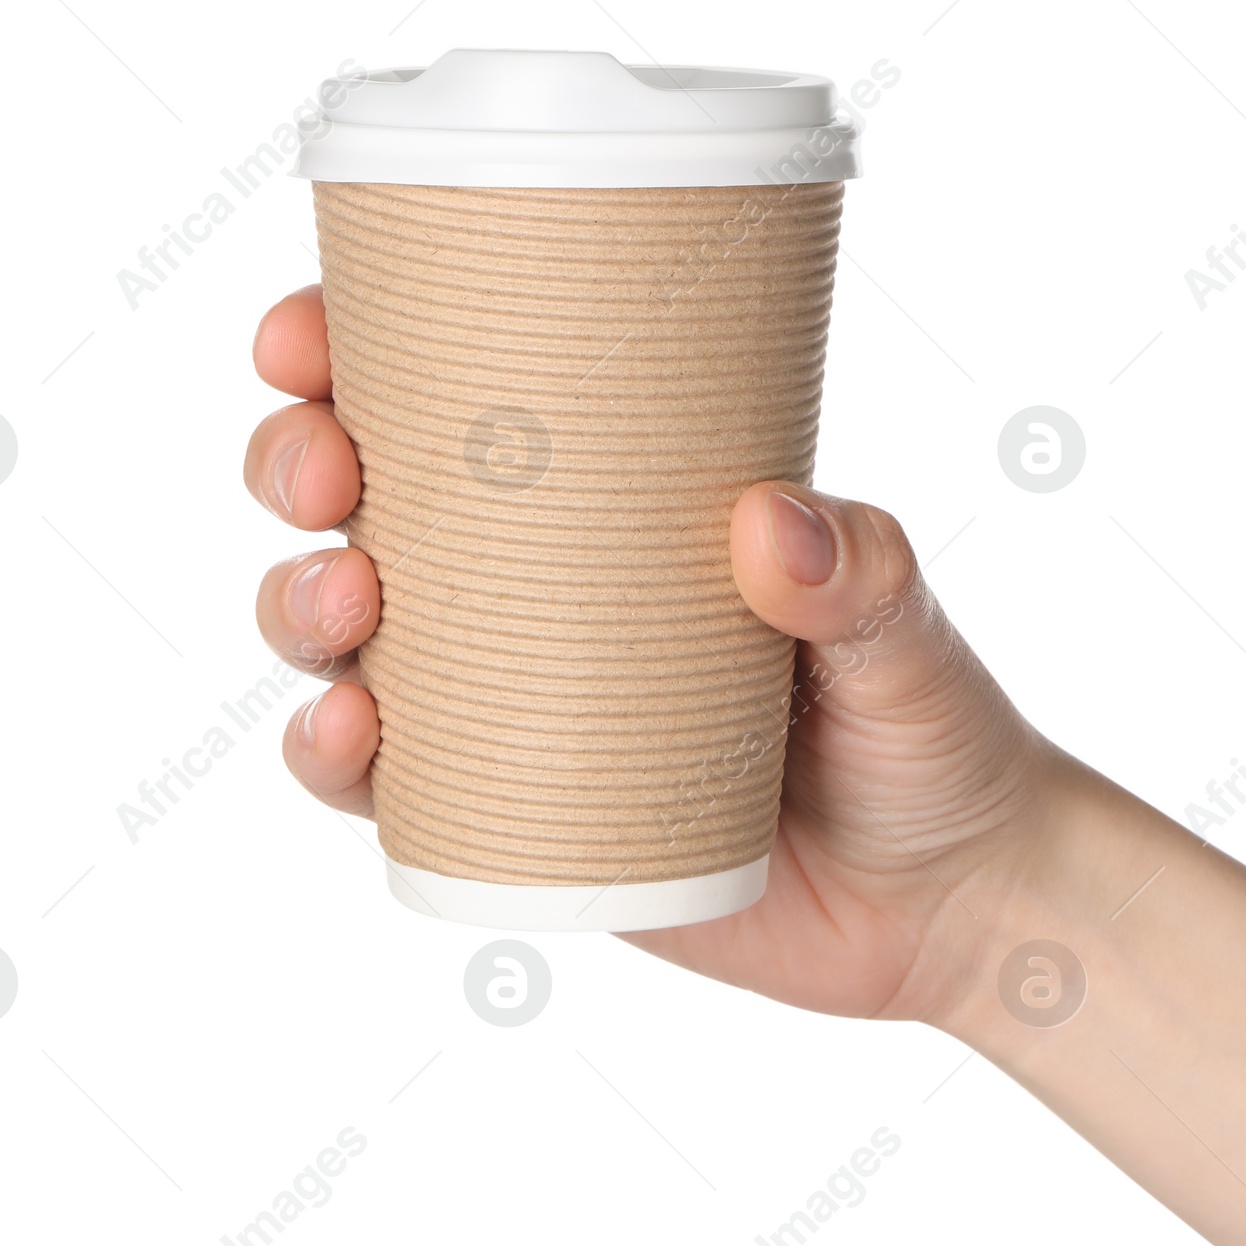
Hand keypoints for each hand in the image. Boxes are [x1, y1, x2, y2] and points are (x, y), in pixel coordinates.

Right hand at [247, 285, 1049, 1025]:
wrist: (948, 905)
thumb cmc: (932, 735)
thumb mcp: (909, 635)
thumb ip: (863, 576)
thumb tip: (767, 519)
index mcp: (618, 505)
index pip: (458, 403)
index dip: (349, 358)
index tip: (309, 340)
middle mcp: (542, 595)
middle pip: (365, 506)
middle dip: (299, 468)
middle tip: (329, 476)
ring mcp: (519, 708)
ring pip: (350, 641)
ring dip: (297, 607)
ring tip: (342, 606)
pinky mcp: (515, 821)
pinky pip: (390, 791)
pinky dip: (335, 761)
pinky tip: (344, 738)